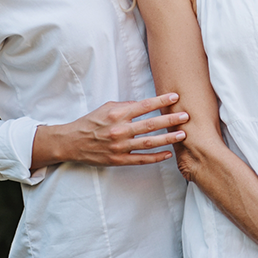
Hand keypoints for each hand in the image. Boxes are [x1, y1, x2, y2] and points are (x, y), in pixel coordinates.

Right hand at [32, 93, 188, 168]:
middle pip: (150, 125)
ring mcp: (119, 147)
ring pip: (148, 143)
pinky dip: (155, 158)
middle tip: (186, 116)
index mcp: (117, 114)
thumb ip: (125, 106)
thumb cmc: (91, 122)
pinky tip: (168, 153)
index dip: (161, 101)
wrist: (72, 142)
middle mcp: (119, 130)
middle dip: (170, 120)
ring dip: (167, 139)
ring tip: (182, 135)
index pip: (144, 106)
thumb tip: (143, 104)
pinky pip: (140, 160)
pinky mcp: (118, 160)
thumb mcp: (106, 107)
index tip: (175, 97)